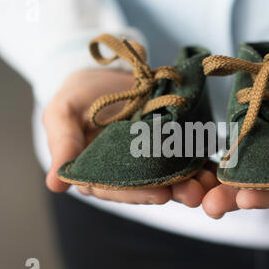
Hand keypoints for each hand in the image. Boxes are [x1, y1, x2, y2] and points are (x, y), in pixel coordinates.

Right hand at [43, 69, 217, 204]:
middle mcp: (123, 169)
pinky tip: (215, 167)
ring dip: (190, 181)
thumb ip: (62, 142)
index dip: (136, 193)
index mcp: (96, 170)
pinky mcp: (165, 143)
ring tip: (209, 184)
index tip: (159, 195)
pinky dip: (199, 163)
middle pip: (147, 187)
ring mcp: (147, 158)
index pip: (115, 189)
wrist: (105, 74)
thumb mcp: (62, 112)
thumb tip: (53, 183)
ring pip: (168, 176)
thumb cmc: (78, 94)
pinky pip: (182, 156)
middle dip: (172, 191)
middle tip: (194, 194)